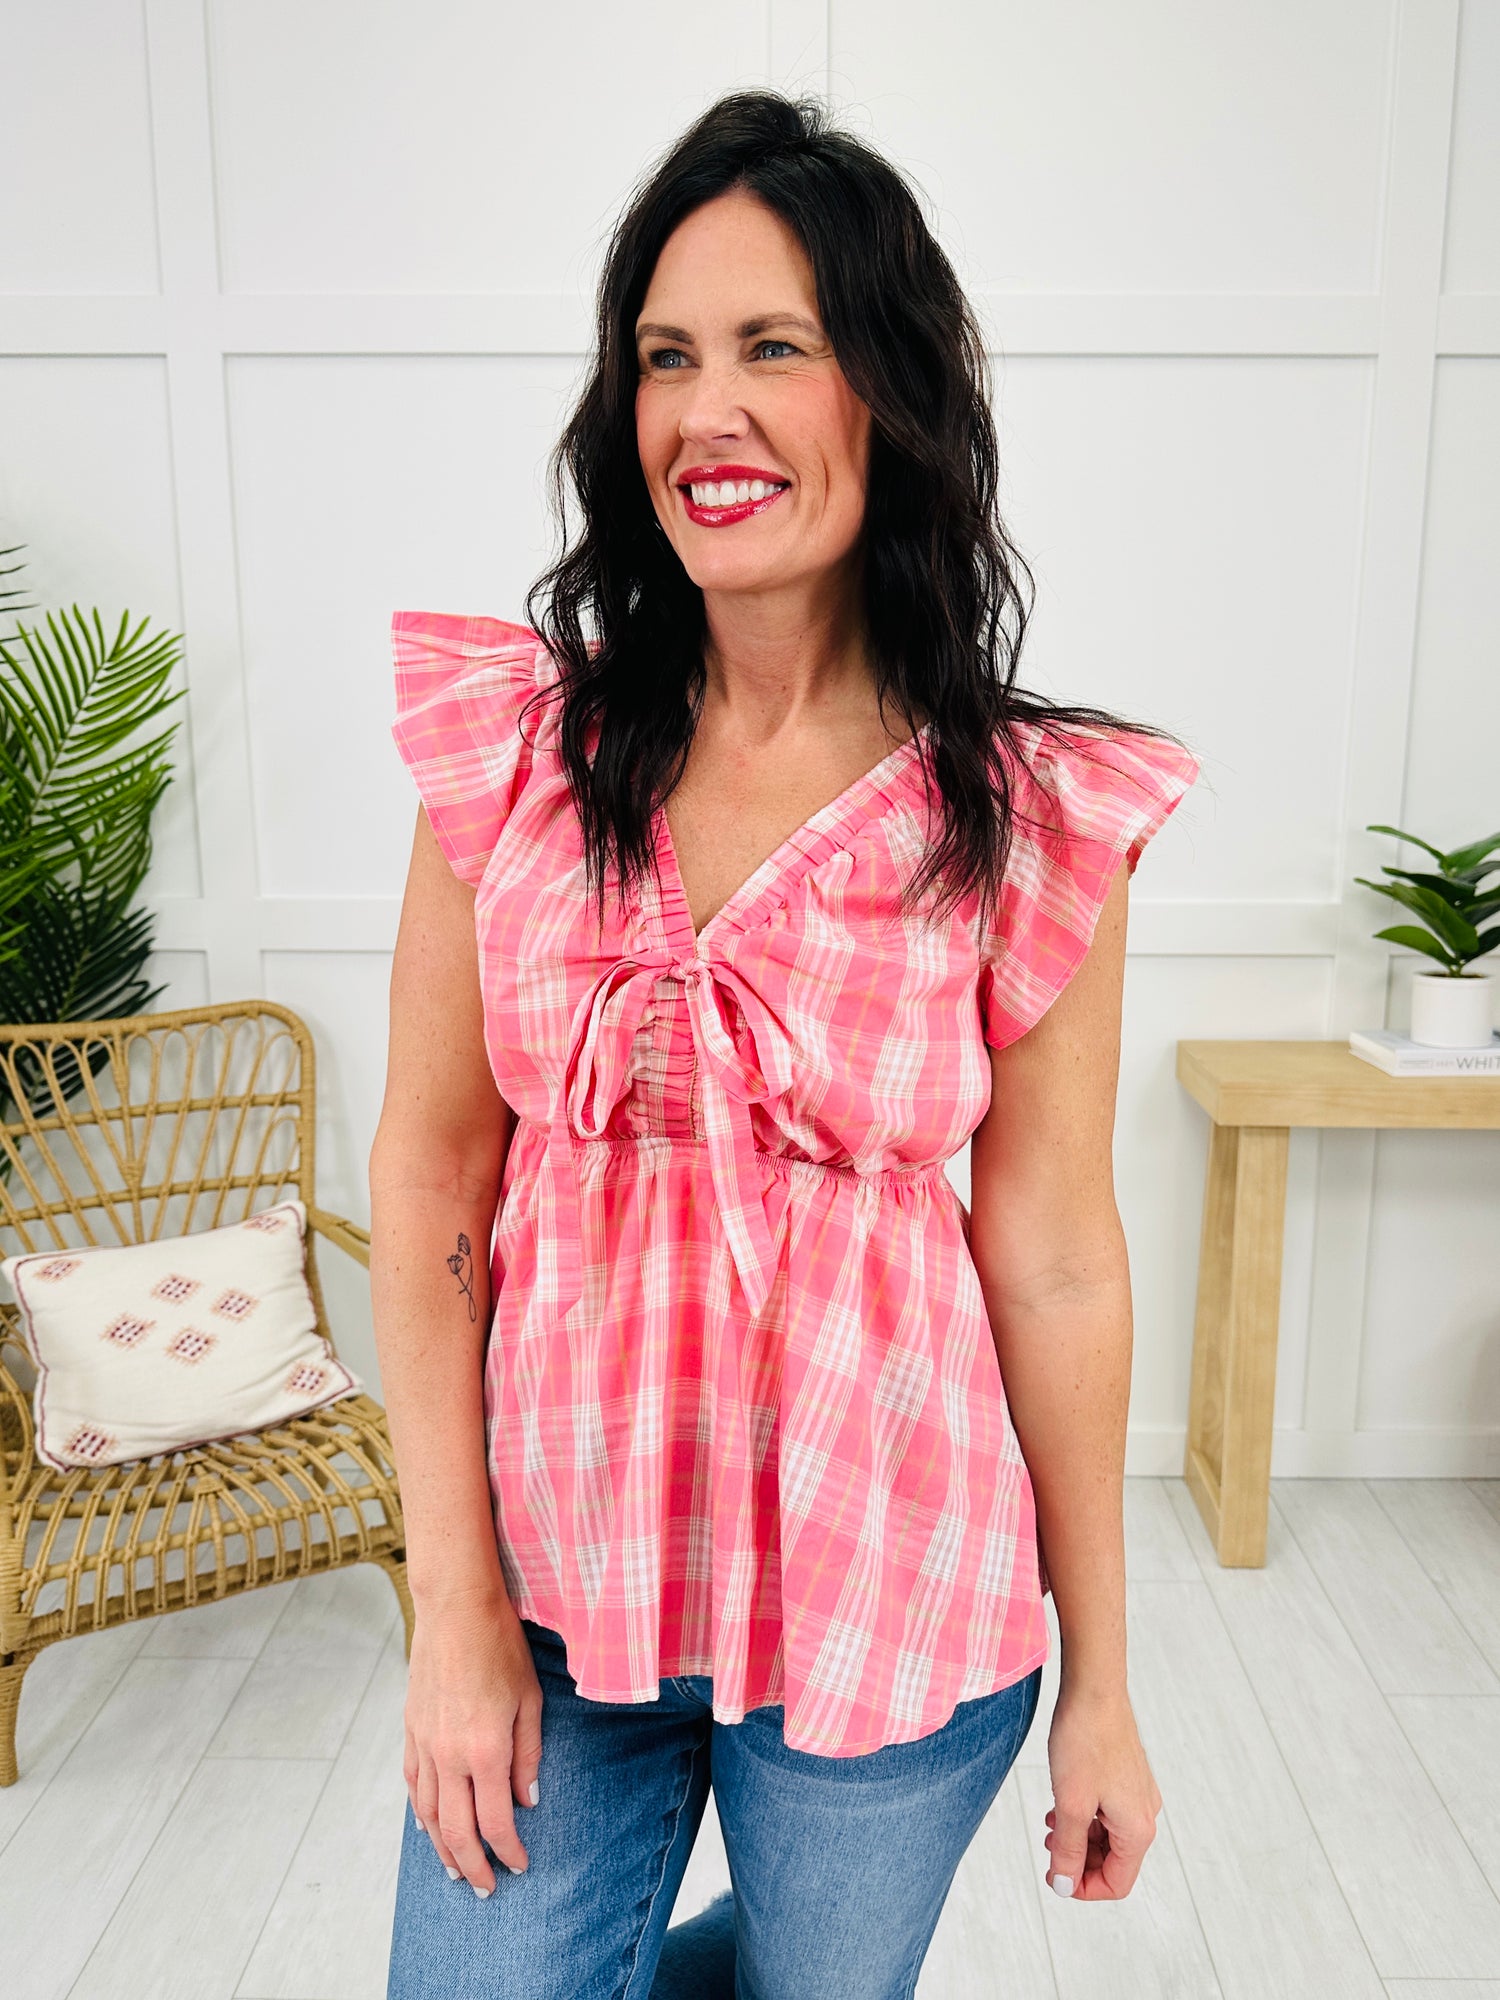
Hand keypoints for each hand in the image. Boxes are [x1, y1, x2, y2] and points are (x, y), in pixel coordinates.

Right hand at [403, 1587, 542, 1896]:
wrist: (456, 1610)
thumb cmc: (501, 1648)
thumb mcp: (530, 1699)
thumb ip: (528, 1754)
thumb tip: (526, 1800)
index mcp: (485, 1750)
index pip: (495, 1821)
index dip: (508, 1850)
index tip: (520, 1865)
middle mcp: (450, 1756)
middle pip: (457, 1830)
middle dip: (474, 1865)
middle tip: (486, 1888)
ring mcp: (425, 1744)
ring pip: (429, 1814)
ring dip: (442, 1848)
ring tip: (456, 1869)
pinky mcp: (411, 1731)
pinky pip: (414, 1785)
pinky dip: (421, 1814)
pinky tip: (429, 1827)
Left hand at [1042, 1681, 1160, 1900]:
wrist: (1093, 1689)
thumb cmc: (1085, 1740)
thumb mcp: (1070, 1803)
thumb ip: (1068, 1849)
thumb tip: (1064, 1885)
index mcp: (1137, 1828)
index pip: (1117, 1883)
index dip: (1083, 1887)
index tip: (1054, 1877)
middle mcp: (1144, 1813)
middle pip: (1114, 1861)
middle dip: (1079, 1861)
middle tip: (1048, 1848)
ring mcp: (1137, 1793)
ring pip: (1108, 1835)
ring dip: (1078, 1838)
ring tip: (1050, 1825)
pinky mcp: (1126, 1775)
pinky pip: (1107, 1811)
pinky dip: (1084, 1816)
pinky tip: (1061, 1805)